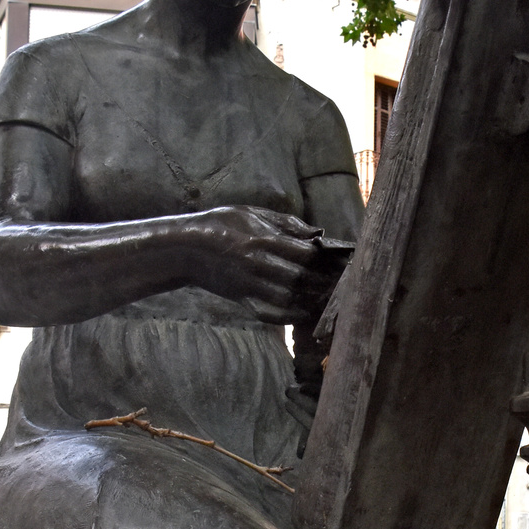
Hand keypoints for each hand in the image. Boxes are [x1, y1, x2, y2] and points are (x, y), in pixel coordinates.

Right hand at [188, 205, 348, 319]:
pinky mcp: (242, 300)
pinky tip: (304, 312)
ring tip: (327, 297)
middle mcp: (257, 264)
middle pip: (300, 278)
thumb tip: (318, 234)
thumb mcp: (252, 212)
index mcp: (261, 240)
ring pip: (288, 298)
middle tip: (341, 283)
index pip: (304, 254)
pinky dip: (289, 316)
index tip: (341, 262)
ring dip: (310, 300)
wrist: (187, 249)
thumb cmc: (221, 224)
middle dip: (323, 281)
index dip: (326, 260)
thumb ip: (286, 223)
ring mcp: (249, 285)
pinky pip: (269, 314)